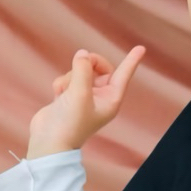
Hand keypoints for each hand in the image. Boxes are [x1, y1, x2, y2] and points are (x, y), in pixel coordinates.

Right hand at [28, 46, 145, 155]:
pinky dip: (60, 84)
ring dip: (70, 77)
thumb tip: (82, 54)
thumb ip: (82, 70)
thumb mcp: (79, 93)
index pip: (123, 75)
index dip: (131, 60)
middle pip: (99, 68)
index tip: (141, 48)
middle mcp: (100, 97)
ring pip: (79, 72)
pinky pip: (67, 80)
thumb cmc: (70, 123)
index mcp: (111, 99)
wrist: (49, 142)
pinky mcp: (68, 97)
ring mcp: (84, 97)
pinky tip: (56, 97)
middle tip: (80, 61)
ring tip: (64, 93)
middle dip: (88, 63)